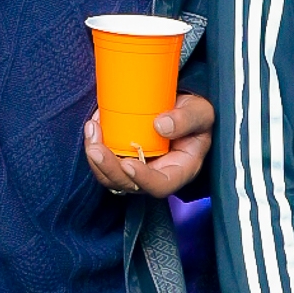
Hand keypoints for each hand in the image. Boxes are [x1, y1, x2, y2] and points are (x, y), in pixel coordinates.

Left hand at [85, 92, 212, 196]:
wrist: (179, 107)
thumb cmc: (194, 113)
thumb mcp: (201, 112)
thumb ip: (187, 119)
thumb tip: (161, 126)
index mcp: (180, 170)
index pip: (161, 185)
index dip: (143, 180)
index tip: (129, 163)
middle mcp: (156, 175)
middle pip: (130, 185)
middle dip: (109, 169)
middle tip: (96, 148)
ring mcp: (138, 168)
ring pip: (112, 177)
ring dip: (96, 159)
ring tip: (92, 130)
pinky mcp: (124, 157)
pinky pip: (105, 161)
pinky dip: (96, 145)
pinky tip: (95, 125)